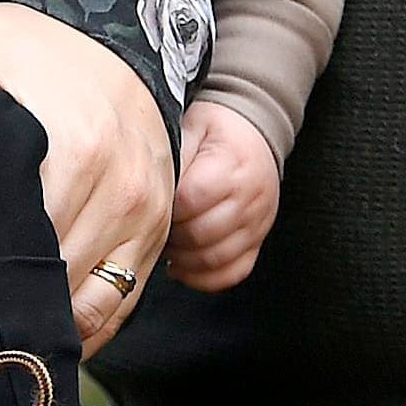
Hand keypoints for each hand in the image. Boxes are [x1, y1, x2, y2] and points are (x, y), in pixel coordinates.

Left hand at [0, 4, 172, 353]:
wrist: (123, 40)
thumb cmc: (32, 47)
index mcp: (77, 142)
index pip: (24, 236)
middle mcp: (120, 186)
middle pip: (53, 279)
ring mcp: (145, 214)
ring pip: (88, 305)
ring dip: (38, 326)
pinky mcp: (157, 231)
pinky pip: (119, 304)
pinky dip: (79, 328)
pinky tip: (33, 335)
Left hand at [166, 102, 279, 290]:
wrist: (255, 134)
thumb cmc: (217, 132)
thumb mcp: (191, 128)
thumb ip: (173, 156)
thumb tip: (147, 184)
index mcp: (231, 166)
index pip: (191, 200)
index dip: (165, 209)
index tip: (151, 207)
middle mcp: (250, 198)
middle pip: (201, 234)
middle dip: (171, 236)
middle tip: (153, 229)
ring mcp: (258, 224)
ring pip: (217, 259)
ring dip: (185, 260)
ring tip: (167, 246)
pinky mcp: (258, 241)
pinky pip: (233, 272)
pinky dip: (205, 276)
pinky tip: (184, 265)